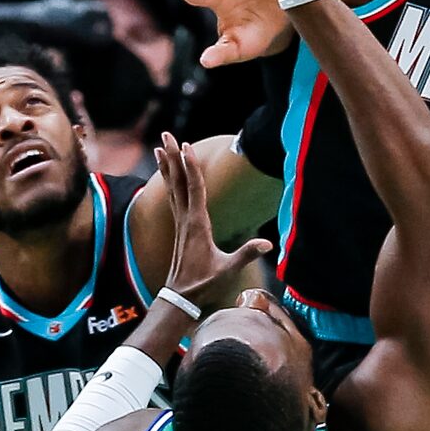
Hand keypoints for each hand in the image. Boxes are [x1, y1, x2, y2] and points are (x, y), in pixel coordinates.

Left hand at [156, 133, 270, 309]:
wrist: (181, 296)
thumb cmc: (205, 282)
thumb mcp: (228, 269)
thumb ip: (246, 254)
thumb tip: (268, 244)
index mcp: (197, 224)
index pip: (195, 189)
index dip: (191, 167)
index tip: (186, 146)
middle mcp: (185, 218)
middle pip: (178, 181)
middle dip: (173, 157)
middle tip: (166, 134)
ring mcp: (180, 221)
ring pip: (172, 186)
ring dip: (168, 165)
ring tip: (161, 146)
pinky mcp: (179, 226)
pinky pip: (172, 196)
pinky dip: (169, 180)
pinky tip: (167, 171)